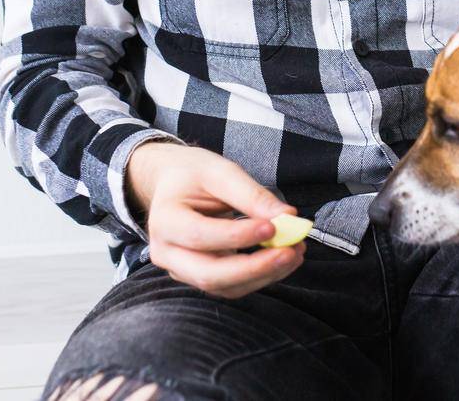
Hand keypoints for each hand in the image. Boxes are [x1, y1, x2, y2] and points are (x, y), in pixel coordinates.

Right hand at [124, 141, 305, 298]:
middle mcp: (166, 253)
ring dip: (264, 274)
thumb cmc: (193, 174)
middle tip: (290, 251)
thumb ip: (251, 195)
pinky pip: (232, 286)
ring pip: (224, 287)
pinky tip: (282, 258)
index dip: (238, 236)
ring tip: (295, 251)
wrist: (173, 184)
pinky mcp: (200, 277)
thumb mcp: (220, 171)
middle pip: (209, 275)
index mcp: (164, 220)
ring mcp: (181, 270)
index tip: (274, 226)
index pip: (200, 236)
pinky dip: (260, 276)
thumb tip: (287, 217)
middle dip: (254, 268)